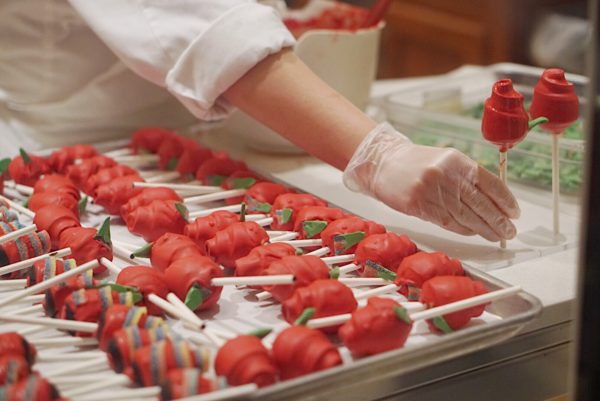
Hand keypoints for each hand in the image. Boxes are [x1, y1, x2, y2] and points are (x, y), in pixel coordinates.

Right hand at [343, 123, 519, 240]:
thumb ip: (467, 177)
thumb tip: (493, 201)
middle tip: (509, 230)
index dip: (505, 200)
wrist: (383, 164)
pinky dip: (463, 229)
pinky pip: (447, 222)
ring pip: (465, 216)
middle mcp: (446, 175)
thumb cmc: (417, 164)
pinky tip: (473, 232)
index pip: (489, 183)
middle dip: (498, 220)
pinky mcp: (419, 206)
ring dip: (483, 228)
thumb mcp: (445, 161)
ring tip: (496, 236)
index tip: (514, 212)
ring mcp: (431, 191)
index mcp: (456, 160)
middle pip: (479, 203)